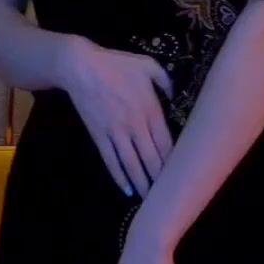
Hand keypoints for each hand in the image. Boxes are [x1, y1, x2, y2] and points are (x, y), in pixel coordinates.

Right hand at [60, 36, 173, 198]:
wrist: (81, 67)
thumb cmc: (117, 64)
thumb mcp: (148, 65)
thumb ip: (166, 81)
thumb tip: (176, 96)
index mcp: (151, 110)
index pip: (167, 143)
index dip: (174, 162)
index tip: (182, 175)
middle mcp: (136, 126)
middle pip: (152, 159)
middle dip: (161, 179)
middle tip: (169, 195)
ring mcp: (116, 133)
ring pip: (133, 165)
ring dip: (142, 183)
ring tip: (151, 200)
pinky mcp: (99, 136)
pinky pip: (111, 160)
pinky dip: (119, 177)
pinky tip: (127, 190)